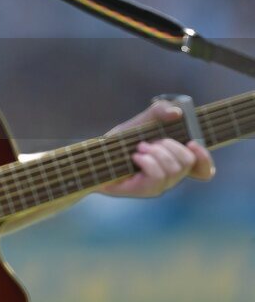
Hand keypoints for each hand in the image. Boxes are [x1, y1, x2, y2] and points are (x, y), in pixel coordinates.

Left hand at [99, 99, 214, 197]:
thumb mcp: (141, 120)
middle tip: (148, 142)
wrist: (97, 156)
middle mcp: (172, 176)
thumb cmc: (121, 141)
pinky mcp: (147, 190)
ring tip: (138, 148)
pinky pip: (158, 175)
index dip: (205, 158)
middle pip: (188, 162)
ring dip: (155, 152)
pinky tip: (135, 157)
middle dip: (169, 146)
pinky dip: (147, 161)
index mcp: (176, 162)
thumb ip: (159, 110)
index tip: (193, 143)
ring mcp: (160, 186)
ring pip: (174, 168)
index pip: (204, 170)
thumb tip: (177, 112)